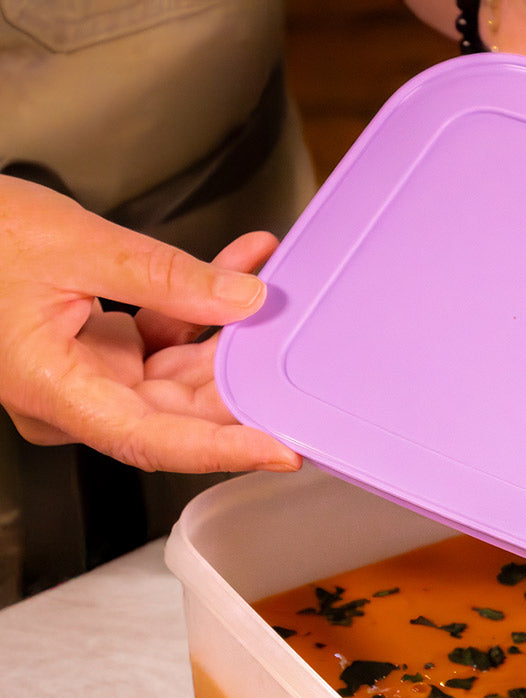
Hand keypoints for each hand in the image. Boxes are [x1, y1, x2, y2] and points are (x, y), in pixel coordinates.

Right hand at [0, 175, 301, 474]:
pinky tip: (238, 267)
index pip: (153, 442)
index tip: (281, 452)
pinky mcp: (101, 354)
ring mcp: (90, 379)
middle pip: (178, 413)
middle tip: (296, 359)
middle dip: (241, 384)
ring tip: (273, 287)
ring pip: (179, 378)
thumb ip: (164, 276)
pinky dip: (199, 310)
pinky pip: (164, 342)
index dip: (222, 451)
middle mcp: (75, 399)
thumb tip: (242, 298)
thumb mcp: (72, 243)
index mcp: (54, 391)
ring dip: (229, 336)